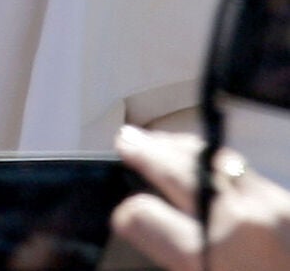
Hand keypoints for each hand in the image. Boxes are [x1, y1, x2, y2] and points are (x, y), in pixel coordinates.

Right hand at [112, 126, 289, 270]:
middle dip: (150, 154)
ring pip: (217, 161)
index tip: (124, 216)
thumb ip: (179, 256)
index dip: (129, 216)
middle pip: (182, 172)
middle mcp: (245, 223)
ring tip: (161, 142)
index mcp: (215, 256)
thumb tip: (147, 226)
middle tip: (128, 142)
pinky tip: (207, 164)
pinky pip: (248, 171)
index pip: (146, 218)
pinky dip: (220, 164)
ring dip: (184, 150)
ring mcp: (276, 208)